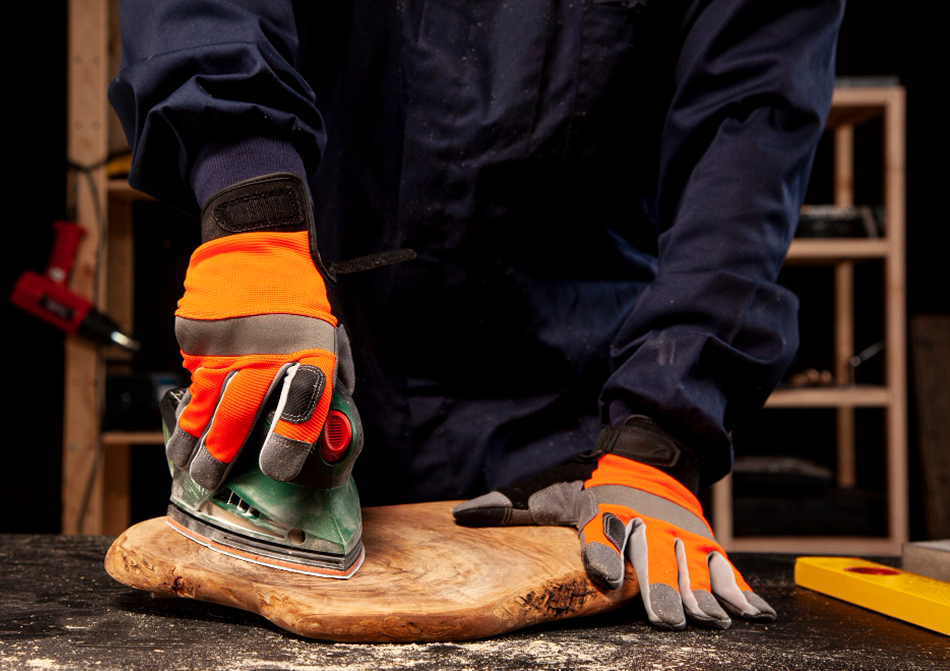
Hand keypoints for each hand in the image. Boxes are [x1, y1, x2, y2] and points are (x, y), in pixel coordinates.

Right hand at [165, 174, 348, 490]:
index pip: (302, 411)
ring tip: (185, 466)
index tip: (275, 468)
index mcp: (311, 355)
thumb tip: (331, 424)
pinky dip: (190, 401)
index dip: (289, 446)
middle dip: (219, 460)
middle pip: (237, 420)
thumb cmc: (300, 293)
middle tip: (210, 483)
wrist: (257, 239)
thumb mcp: (330, 332)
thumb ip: (332, 377)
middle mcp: (267, 355)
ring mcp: (226, 346)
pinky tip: (189, 418)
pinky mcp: (196, 335)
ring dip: (191, 442)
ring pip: (202, 407)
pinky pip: (190, 378)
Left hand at [453, 417, 775, 629]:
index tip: (607, 577)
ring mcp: (679, 531)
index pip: (602, 535)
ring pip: (694, 566)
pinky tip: (753, 616)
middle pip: (655, 558)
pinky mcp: (702, 538)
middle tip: (672, 620)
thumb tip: (463, 515)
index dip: (604, 556)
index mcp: (605, 510)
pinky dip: (740, 590)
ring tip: (715, 623)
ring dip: (705, 596)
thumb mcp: (549, 486)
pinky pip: (724, 566)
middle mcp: (646, 522)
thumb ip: (510, 504)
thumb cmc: (592, 477)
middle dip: (664, 589)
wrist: (648, 448)